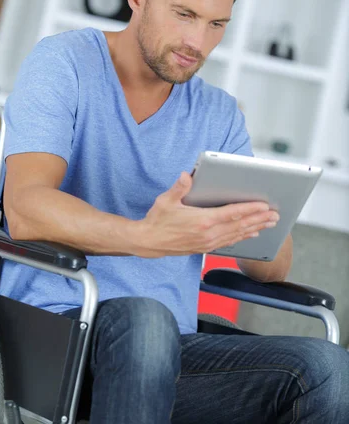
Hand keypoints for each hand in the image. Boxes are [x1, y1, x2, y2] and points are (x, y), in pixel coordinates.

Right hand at [134, 171, 278, 257]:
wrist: (149, 242)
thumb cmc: (157, 220)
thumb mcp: (166, 201)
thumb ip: (178, 188)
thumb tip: (187, 176)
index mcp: (202, 220)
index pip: (232, 213)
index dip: (250, 209)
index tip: (264, 205)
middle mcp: (209, 234)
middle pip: (240, 225)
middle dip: (259, 219)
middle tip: (276, 215)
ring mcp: (208, 242)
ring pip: (237, 235)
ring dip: (255, 228)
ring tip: (270, 224)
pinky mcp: (205, 247)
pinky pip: (229, 242)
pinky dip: (243, 237)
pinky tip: (251, 234)